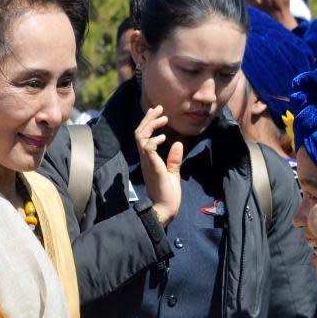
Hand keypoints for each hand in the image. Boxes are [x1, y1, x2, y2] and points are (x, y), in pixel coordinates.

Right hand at [134, 105, 181, 224]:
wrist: (165, 209)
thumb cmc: (167, 194)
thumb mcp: (172, 173)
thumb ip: (173, 159)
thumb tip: (177, 144)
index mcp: (148, 159)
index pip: (143, 136)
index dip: (149, 123)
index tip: (159, 114)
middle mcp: (144, 159)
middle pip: (139, 132)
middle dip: (149, 118)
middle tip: (159, 108)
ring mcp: (147, 162)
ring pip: (140, 136)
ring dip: (151, 125)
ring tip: (163, 118)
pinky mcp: (152, 167)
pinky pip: (147, 148)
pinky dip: (154, 139)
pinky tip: (164, 137)